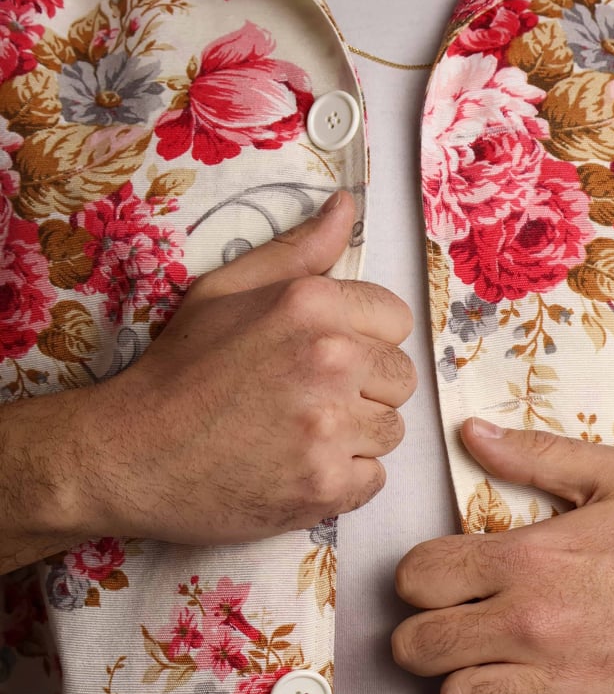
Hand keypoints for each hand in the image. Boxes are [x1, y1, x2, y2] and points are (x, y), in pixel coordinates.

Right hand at [80, 191, 415, 544]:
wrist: (133, 454)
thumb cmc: (181, 370)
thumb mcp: (226, 290)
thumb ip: (297, 251)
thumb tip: (347, 207)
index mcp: (313, 304)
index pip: (396, 319)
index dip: (366, 339)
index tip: (328, 358)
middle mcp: (331, 360)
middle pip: (401, 377)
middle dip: (366, 389)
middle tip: (309, 400)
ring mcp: (330, 428)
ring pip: (390, 431)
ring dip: (355, 437)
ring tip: (300, 435)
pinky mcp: (326, 485)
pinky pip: (373, 480)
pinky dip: (343, 480)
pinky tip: (298, 468)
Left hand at [392, 420, 613, 693]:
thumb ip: (534, 454)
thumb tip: (470, 432)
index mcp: (528, 559)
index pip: (418, 577)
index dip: (416, 580)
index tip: (437, 583)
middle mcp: (532, 622)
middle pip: (419, 646)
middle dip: (419, 637)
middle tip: (445, 631)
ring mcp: (559, 680)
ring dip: (455, 688)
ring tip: (479, 672)